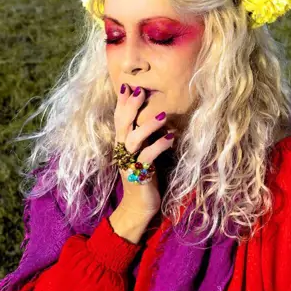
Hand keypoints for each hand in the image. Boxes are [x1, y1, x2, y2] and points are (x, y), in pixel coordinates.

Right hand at [114, 84, 175, 223]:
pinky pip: (147, 158)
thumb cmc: (145, 176)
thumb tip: (156, 114)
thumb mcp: (144, 152)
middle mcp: (122, 151)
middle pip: (122, 125)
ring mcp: (129, 163)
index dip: (122, 103)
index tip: (128, 84)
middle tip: (141, 91)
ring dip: (147, 126)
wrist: (139, 206)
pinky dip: (159, 146)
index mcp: (122, 144)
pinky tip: (171, 138)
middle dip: (130, 107)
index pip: (119, 119)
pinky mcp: (139, 175)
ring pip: (133, 139)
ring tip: (163, 115)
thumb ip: (145, 136)